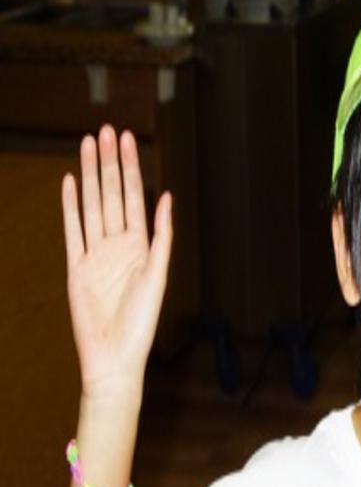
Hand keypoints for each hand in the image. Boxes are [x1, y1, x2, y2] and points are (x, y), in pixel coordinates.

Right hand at [62, 126, 172, 403]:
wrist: (114, 356)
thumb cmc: (141, 322)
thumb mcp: (158, 275)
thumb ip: (161, 235)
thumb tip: (166, 196)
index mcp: (141, 243)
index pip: (133, 195)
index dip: (130, 167)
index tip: (128, 139)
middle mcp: (117, 243)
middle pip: (111, 193)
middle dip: (109, 162)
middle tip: (106, 130)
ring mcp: (95, 253)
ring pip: (91, 204)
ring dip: (89, 175)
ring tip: (87, 146)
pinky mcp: (75, 267)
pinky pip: (71, 230)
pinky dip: (69, 206)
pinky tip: (68, 183)